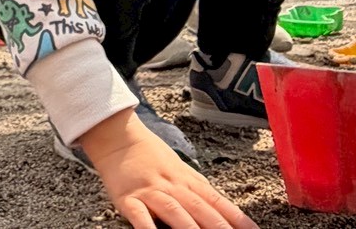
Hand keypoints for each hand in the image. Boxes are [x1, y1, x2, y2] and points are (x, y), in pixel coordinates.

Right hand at [82, 109, 256, 228]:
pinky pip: (140, 216)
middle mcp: (173, 185)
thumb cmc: (150, 155)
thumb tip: (224, 212)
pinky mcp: (128, 198)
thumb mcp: (179, 169)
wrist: (117, 136)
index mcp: (187, 179)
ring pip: (175, 212)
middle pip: (201, 209)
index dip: (238, 218)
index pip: (218, 201)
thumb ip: (198, 190)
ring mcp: (151, 191)